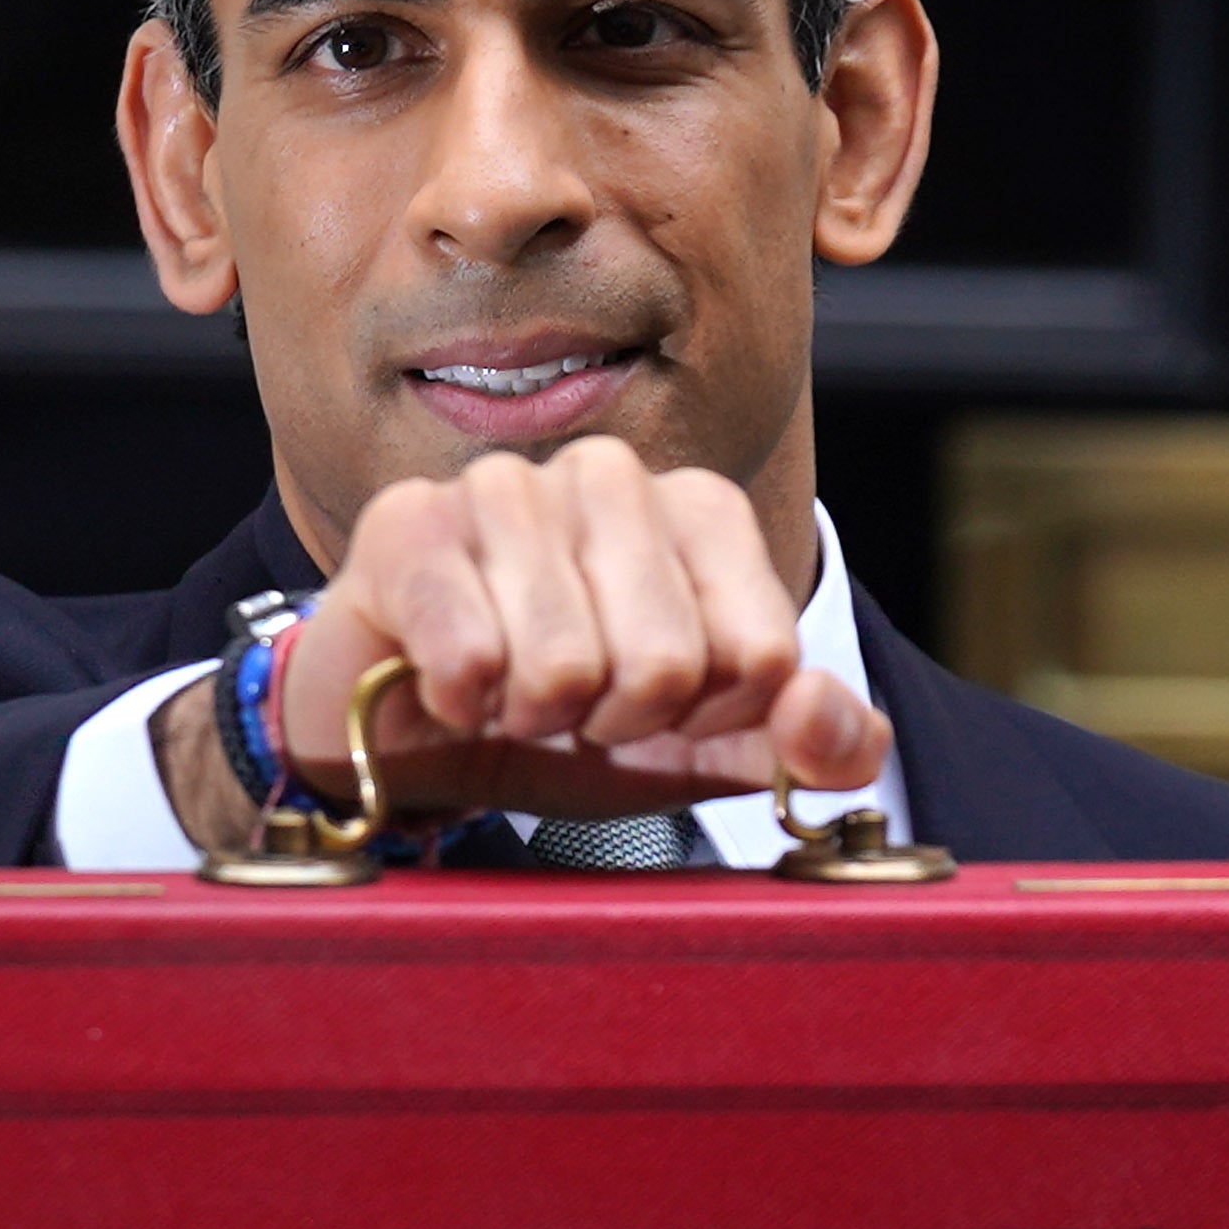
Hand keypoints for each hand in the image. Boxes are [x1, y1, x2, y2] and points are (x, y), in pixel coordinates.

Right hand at [160, 441, 890, 844]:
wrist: (417, 736)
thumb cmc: (571, 725)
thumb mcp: (713, 751)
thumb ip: (815, 743)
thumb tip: (819, 711)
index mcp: (704, 511)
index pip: (765, 658)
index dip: (710, 720)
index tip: (660, 708)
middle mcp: (612, 477)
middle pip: (670, 665)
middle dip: (616, 723)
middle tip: (573, 705)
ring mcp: (506, 487)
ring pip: (567, 667)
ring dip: (535, 717)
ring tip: (510, 690)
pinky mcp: (410, 524)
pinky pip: (472, 656)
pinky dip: (462, 706)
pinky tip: (449, 682)